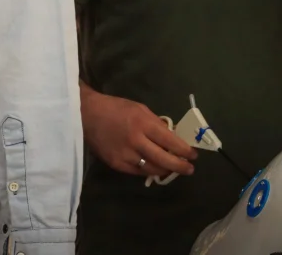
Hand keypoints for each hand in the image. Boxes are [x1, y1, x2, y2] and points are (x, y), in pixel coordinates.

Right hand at [80, 84, 195, 179]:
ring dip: (166, 171)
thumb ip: (156, 123)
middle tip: (190, 169)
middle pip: (163, 159)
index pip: (170, 141)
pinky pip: (137, 172)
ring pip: (151, 169)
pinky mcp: (116, 164)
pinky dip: (149, 171)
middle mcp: (136, 141)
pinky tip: (156, 170)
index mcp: (143, 124)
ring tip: (175, 170)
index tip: (193, 155)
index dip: (184, 150)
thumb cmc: (116, 108)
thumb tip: (171, 136)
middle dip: (180, 166)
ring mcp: (125, 155)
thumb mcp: (140, 109)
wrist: (87, 116)